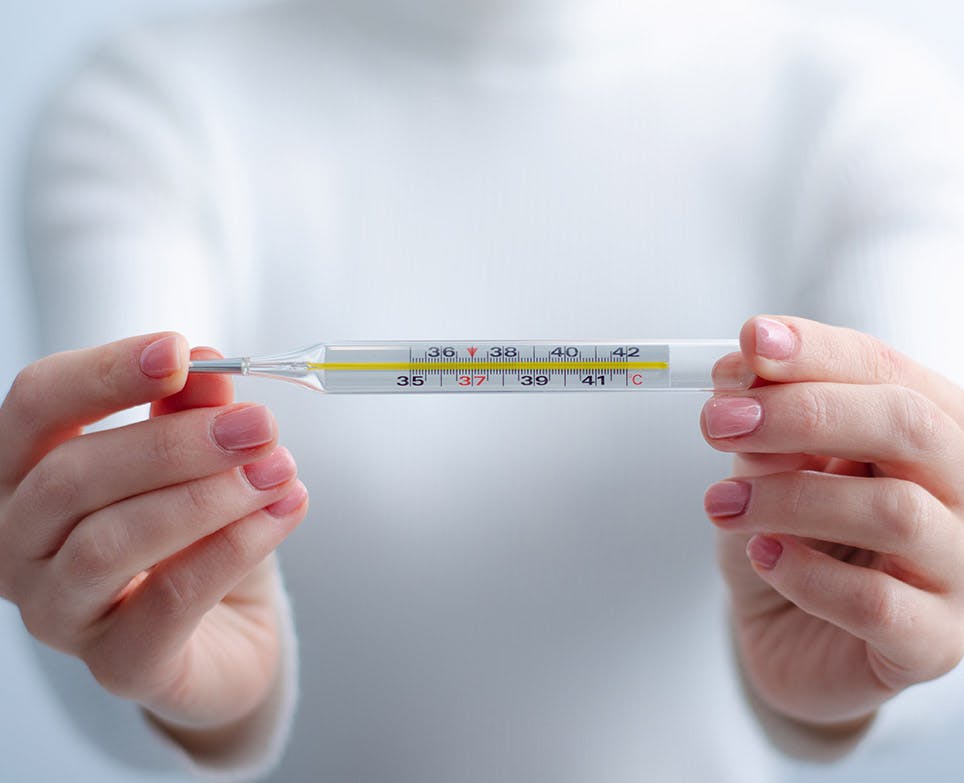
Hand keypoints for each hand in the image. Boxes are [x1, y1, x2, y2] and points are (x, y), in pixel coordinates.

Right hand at [0, 334, 307, 731]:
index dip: (104, 373)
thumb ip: (193, 413)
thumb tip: (207, 366)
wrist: (230, 631)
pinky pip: (168, 601)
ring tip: (278, 469)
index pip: (36, 405)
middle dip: (174, 442)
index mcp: (26, 475)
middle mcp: (21, 544)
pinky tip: (282, 513)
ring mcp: (59, 612)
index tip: (179, 352)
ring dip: (207, 497)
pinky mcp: (116, 664)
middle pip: (70, 475)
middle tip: (258, 425)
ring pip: (111, 541)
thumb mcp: (201, 463)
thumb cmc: (197, 537)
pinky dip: (233, 548)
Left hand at [702, 316, 963, 730]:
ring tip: (721, 503)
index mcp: (932, 431)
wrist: (789, 631)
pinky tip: (762, 557)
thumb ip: (768, 415)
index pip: (889, 371)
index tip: (750, 342)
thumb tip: (743, 366)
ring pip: (893, 513)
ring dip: (787, 498)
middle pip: (908, 426)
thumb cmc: (792, 536)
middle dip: (803, 413)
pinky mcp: (933, 642)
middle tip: (719, 423)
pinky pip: (877, 603)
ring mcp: (961, 571)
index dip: (818, 352)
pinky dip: (805, 573)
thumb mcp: (772, 462)